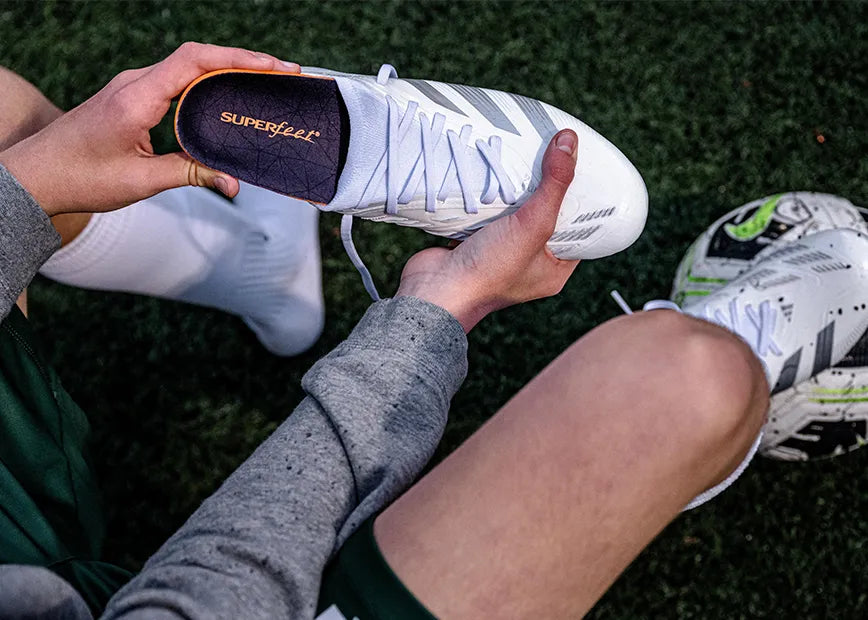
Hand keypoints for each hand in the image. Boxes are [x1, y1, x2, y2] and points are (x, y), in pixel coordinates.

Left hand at [0, 42, 298, 216]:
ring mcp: (133, 87)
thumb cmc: (81, 178)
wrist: (36, 176)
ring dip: (227, 70)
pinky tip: (228, 99)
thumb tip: (234, 184)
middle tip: (284, 74)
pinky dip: (207, 84)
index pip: (194, 61)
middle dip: (244, 61)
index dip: (237, 58)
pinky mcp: (132, 97)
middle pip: (198, 57)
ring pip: (188, 67)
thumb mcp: (141, 181)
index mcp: (136, 97)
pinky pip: (177, 81)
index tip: (273, 66)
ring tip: (265, 83)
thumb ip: (191, 175)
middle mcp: (135, 83)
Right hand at [396, 129, 579, 331]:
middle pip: (546, 216)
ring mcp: (500, 253)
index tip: (583, 170)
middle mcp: (530, 263)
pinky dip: (490, 195)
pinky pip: (489, 213)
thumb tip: (569, 142)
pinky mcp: (475, 241)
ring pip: (515, 213)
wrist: (435, 290)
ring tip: (525, 155)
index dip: (583, 201)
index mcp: (554, 269)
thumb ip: (554, 185)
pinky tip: (494, 170)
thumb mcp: (534, 224)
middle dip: (547, 188)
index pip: (579, 230)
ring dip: (516, 189)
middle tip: (553, 154)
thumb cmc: (490, 270)